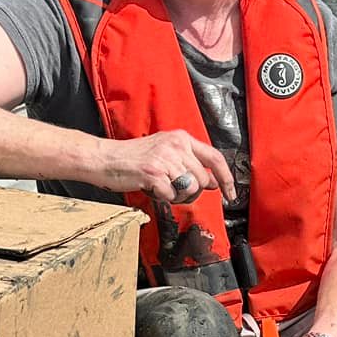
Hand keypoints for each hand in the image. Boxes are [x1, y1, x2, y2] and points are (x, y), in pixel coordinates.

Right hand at [98, 129, 235, 205]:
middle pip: (203, 180)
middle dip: (193, 192)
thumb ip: (190, 163)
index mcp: (181, 138)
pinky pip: (171, 196)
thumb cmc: (133, 158)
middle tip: (175, 190)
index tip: (230, 193)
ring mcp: (165, 159)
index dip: (227, 178)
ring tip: (162, 188)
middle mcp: (176, 146)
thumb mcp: (165, 152)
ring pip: (190, 189)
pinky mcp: (153, 173)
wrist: (105, 159)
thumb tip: (213, 181)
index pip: (215, 157)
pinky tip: (152, 189)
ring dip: (177, 196)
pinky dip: (163, 198)